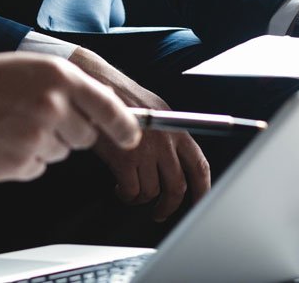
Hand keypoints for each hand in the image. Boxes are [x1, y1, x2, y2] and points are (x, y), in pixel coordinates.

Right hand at [0, 51, 141, 182]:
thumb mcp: (28, 67)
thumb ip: (65, 88)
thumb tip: (98, 113)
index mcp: (57, 77)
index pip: (109, 109)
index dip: (125, 127)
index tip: (132, 136)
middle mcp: (52, 107)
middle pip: (85, 136)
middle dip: (68, 129)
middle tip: (32, 114)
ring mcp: (34, 140)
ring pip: (59, 152)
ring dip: (42, 143)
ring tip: (7, 122)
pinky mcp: (16, 166)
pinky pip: (35, 168)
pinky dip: (21, 158)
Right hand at [69, 47, 210, 219]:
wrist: (95, 85)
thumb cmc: (121, 97)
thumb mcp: (155, 109)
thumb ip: (170, 132)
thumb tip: (176, 160)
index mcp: (177, 127)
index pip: (199, 166)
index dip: (203, 189)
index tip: (199, 202)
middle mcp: (165, 140)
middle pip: (177, 186)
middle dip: (168, 205)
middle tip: (160, 212)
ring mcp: (146, 150)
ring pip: (151, 192)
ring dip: (140, 198)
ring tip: (131, 192)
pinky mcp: (124, 159)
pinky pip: (131, 190)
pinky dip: (125, 194)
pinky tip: (119, 187)